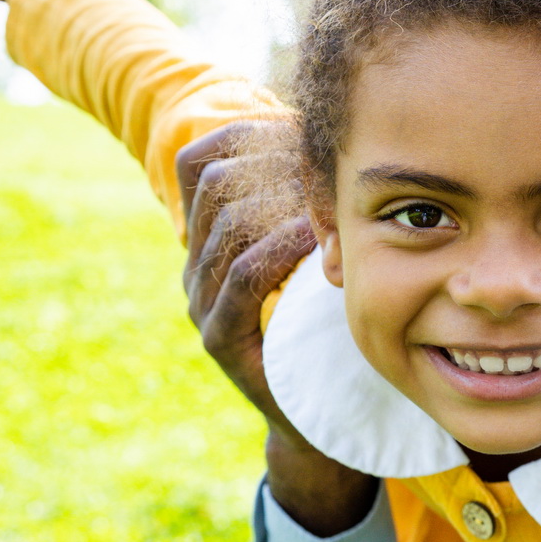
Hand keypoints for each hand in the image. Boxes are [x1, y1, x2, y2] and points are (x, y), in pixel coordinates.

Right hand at [178, 123, 378, 536]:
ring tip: (325, 183)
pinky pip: (242, 278)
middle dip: (271, 160)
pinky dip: (278, 250)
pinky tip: (314, 233)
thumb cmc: (329, 328)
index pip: (201, 161)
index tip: (304, 123)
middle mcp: (198, 267)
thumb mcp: (322, 255)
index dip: (249, 133)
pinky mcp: (222, 339)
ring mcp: (203, 303)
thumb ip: (316, 206)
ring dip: (279, 199)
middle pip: (214, 183)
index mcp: (212, 239)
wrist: (320, 418)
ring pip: (226, 225)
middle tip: (324, 149)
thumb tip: (342, 139)